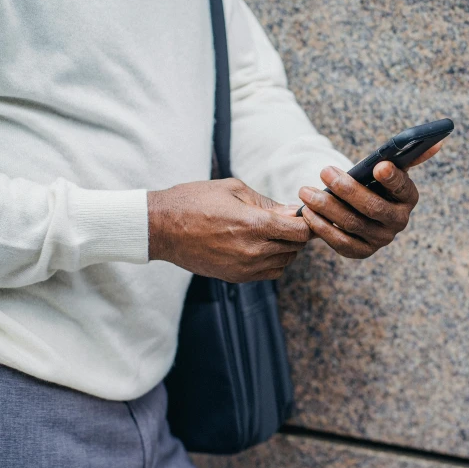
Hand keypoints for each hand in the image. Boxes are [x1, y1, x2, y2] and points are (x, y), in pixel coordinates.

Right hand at [148, 179, 310, 281]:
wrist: (161, 227)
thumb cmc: (195, 201)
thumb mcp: (234, 190)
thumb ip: (267, 203)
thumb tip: (293, 210)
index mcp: (255, 225)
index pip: (301, 232)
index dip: (307, 222)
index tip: (304, 214)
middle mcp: (253, 251)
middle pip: (296, 247)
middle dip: (297, 233)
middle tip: (287, 220)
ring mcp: (245, 268)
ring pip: (285, 262)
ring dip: (286, 248)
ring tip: (272, 232)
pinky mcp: (236, 277)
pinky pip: (270, 273)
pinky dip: (273, 261)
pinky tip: (261, 246)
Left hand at [297, 142, 442, 258]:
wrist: (361, 212)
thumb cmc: (373, 184)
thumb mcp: (388, 169)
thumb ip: (407, 155)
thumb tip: (437, 142)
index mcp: (408, 197)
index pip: (403, 188)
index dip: (392, 178)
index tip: (379, 166)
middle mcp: (398, 221)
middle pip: (373, 208)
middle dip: (347, 189)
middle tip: (325, 171)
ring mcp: (380, 240)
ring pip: (352, 224)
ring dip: (327, 207)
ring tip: (306, 191)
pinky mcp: (361, 252)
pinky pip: (340, 242)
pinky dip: (322, 227)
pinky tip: (307, 212)